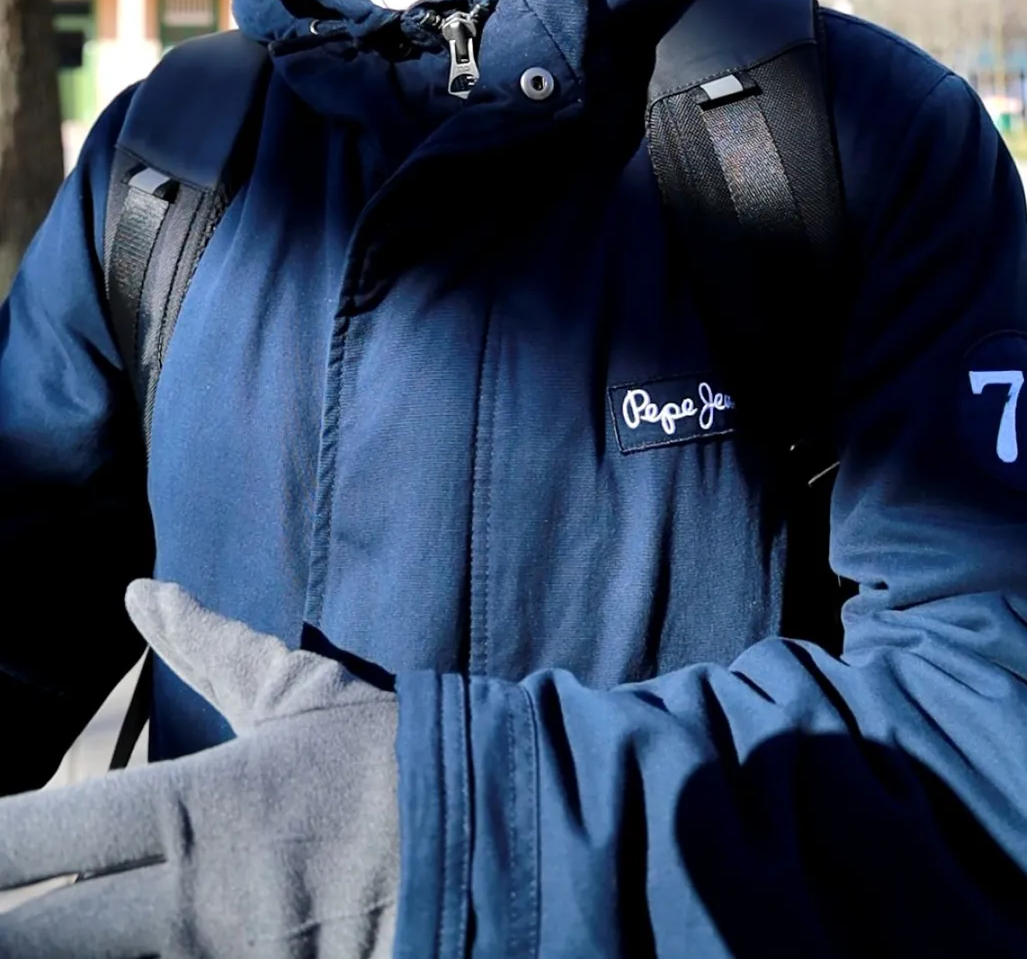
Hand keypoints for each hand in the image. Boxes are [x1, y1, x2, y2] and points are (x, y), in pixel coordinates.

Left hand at [0, 581, 398, 957]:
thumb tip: (139, 590)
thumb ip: (206, 646)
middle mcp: (198, 905)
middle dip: (2, 926)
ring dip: (68, 957)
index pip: (54, 832)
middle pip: (48, 939)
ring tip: (43, 924)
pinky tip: (117, 955)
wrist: (493, 843)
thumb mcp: (295, 692)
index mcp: (198, 810)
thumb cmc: (385, 758)